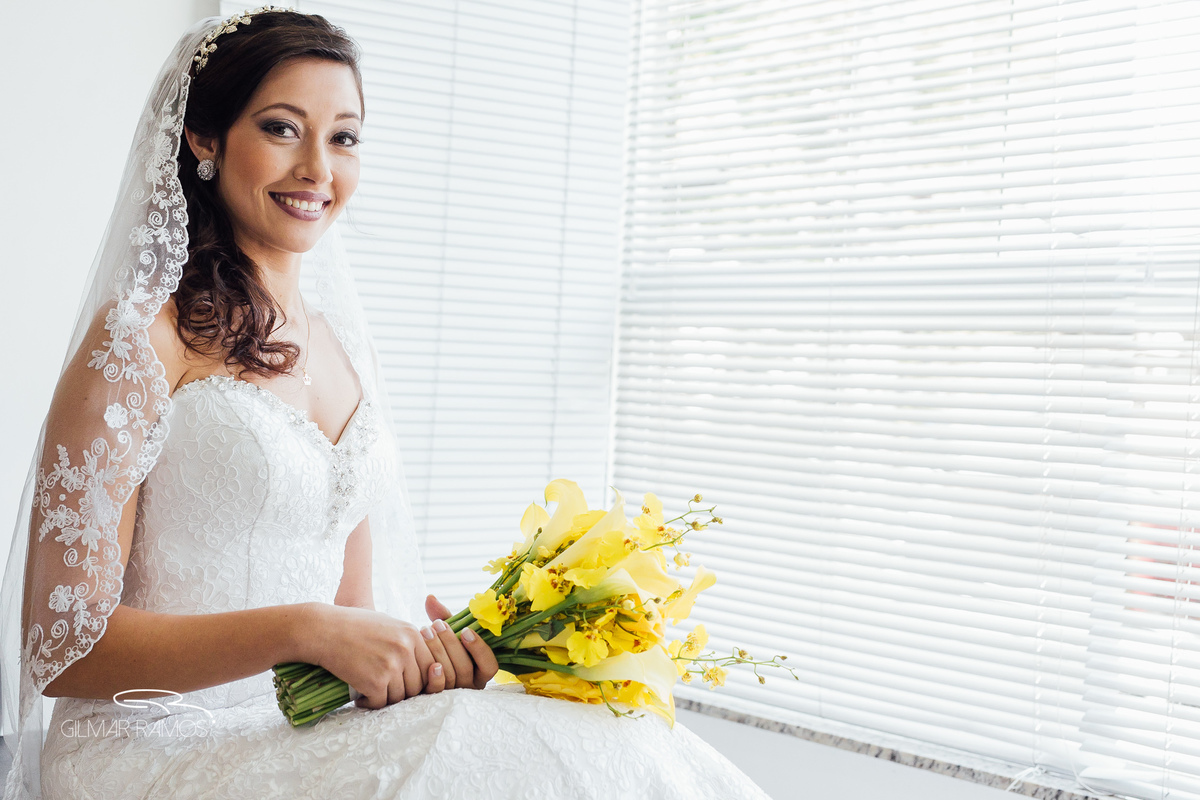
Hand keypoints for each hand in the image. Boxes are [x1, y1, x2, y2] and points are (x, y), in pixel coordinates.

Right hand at [305, 603, 434, 709]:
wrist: (324, 630)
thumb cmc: (353, 626)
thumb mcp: (389, 624)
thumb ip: (408, 642)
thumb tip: (428, 666)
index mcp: (411, 634)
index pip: (429, 666)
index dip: (417, 677)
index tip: (401, 680)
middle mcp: (405, 648)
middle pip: (417, 685)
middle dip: (402, 691)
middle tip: (385, 690)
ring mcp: (391, 665)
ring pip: (400, 697)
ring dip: (385, 698)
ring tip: (371, 692)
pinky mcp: (375, 681)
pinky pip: (381, 703)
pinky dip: (370, 703)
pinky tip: (360, 697)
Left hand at [419, 594, 498, 693]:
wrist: (416, 667)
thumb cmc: (440, 648)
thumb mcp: (448, 633)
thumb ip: (444, 617)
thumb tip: (430, 598)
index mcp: (479, 671)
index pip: (489, 666)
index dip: (479, 649)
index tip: (466, 631)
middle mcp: (469, 685)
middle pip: (465, 668)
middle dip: (451, 644)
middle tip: (437, 624)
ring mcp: (453, 694)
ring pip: (451, 677)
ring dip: (439, 652)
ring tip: (426, 631)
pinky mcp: (435, 700)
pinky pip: (437, 691)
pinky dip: (433, 676)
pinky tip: (427, 660)